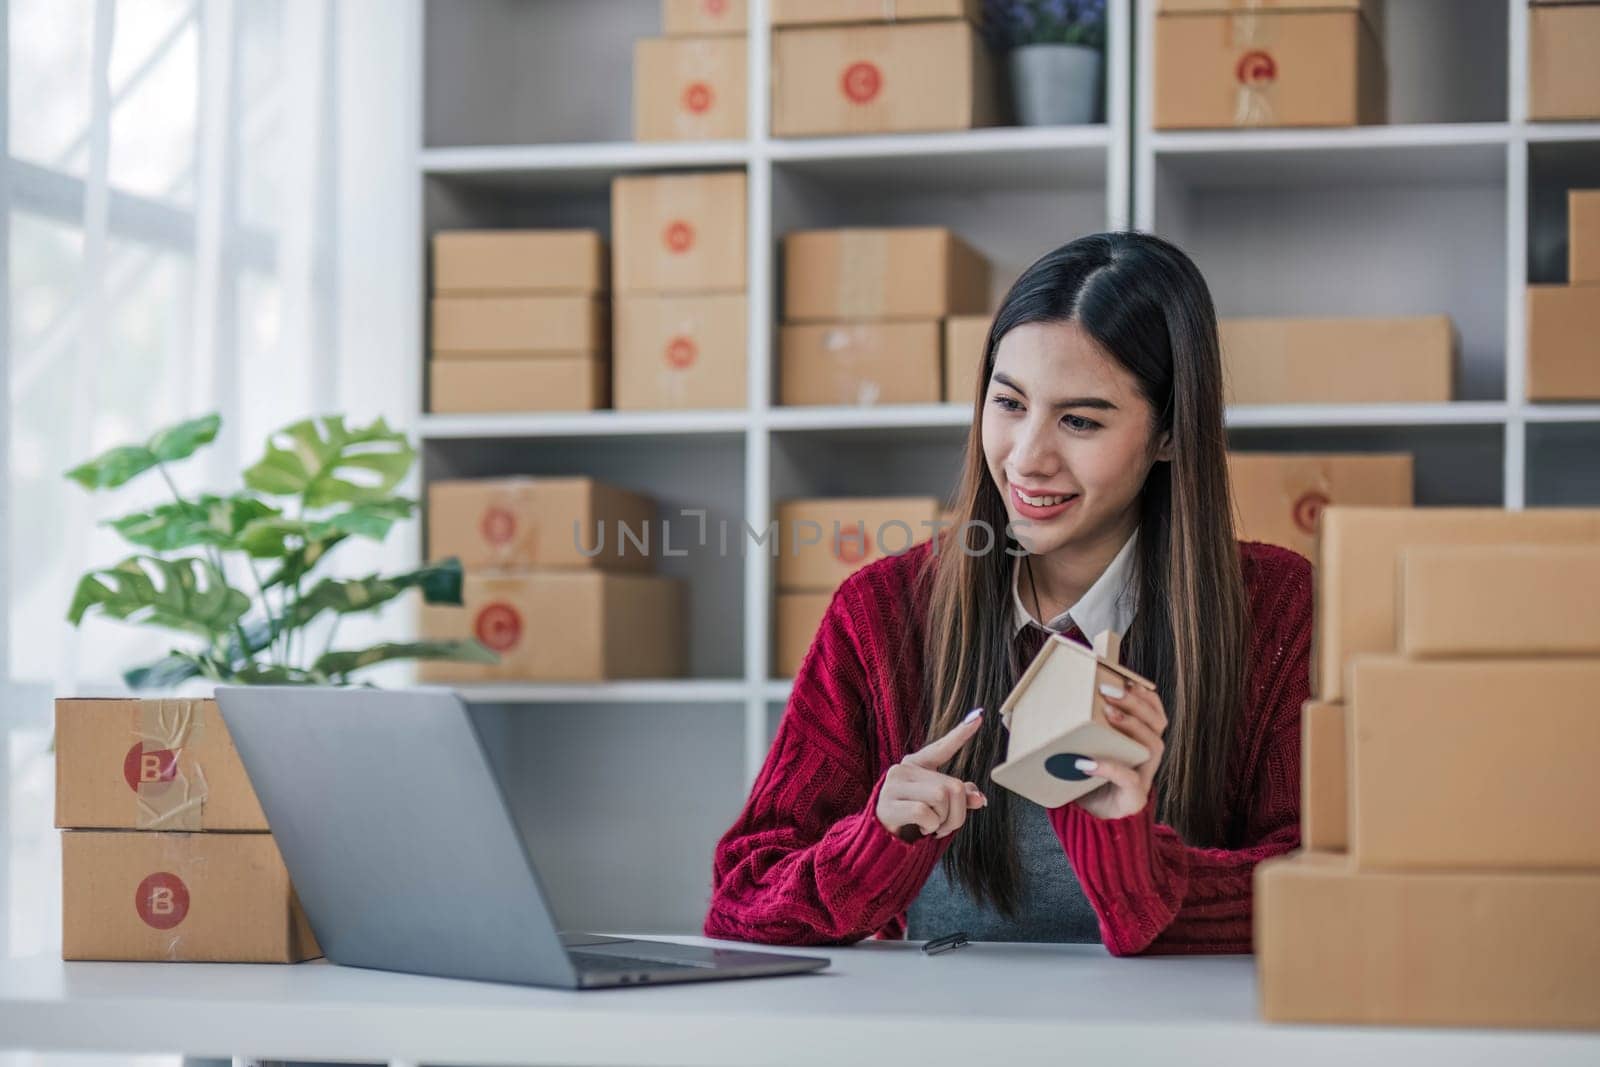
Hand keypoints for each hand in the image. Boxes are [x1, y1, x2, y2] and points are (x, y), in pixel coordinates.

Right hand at [877, 709, 987, 841]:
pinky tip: (921, 828)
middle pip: (952, 786)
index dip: (961, 733)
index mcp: (917, 764)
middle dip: (957, 814)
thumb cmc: (912, 818)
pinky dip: (930, 826)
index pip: (941, 748)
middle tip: (946, 826)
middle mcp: (904, 769)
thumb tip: (980, 799)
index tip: (979, 716)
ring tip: (933, 827)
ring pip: (941, 797)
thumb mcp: (938, 805)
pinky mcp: (887, 805)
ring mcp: (894, 786)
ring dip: (944, 821)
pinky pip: (924, 813)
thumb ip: (958, 798)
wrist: (881, 838)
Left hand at [1072, 683, 1167, 820]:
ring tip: (1108, 713)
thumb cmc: (1086, 784)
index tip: (1127, 679)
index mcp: (1139, 744)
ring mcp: (1143, 778)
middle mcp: (1146, 758)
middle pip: (1156, 724)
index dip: (1146, 696)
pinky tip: (1087, 763)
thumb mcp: (1079, 752)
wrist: (1096, 826)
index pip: (1155, 714)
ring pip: (1152, 746)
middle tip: (1108, 691)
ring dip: (1132, 726)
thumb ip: (1064, 733)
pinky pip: (1129, 779)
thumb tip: (1018, 716)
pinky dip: (1109, 768)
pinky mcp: (1133, 797)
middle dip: (1135, 703)